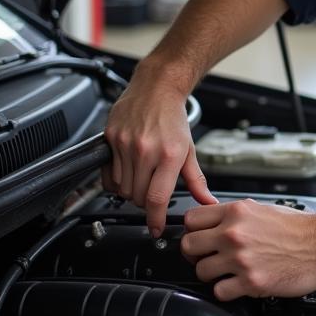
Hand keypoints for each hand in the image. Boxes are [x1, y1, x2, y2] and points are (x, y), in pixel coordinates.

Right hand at [103, 63, 217, 236]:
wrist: (156, 87)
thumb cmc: (173, 117)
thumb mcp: (189, 149)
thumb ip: (196, 180)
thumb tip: (207, 202)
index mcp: (170, 154)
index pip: (157, 198)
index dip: (155, 220)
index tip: (156, 229)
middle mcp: (146, 150)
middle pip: (138, 197)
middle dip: (145, 202)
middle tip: (152, 191)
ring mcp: (126, 144)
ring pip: (122, 189)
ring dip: (131, 191)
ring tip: (141, 177)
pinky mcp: (111, 139)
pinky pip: (108, 174)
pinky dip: (116, 180)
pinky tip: (127, 171)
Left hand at [181, 199, 315, 300]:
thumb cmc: (299, 228)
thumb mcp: (263, 208)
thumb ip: (235, 215)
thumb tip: (214, 221)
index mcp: (237, 212)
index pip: (191, 219)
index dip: (192, 230)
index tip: (198, 237)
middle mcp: (235, 234)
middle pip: (188, 246)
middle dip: (195, 254)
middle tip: (207, 257)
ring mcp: (240, 259)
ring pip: (200, 271)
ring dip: (211, 274)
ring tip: (226, 272)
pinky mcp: (250, 282)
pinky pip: (218, 292)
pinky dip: (226, 291)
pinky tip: (237, 284)